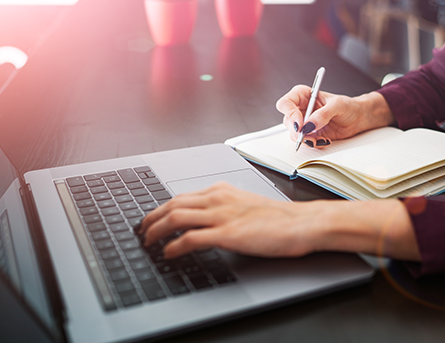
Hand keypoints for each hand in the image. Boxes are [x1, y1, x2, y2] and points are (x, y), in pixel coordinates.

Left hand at [140, 182, 319, 258]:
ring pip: (175, 218)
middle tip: (142, 231)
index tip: (152, 218)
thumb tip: (210, 220)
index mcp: (222, 190)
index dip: (161, 208)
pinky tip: (168, 254)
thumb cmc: (280, 218)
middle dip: (151, 218)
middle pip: (172, 204)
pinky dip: (173, 246)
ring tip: (148, 242)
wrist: (301, 223)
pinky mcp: (227, 234)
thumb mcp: (247, 204)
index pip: (182, 197)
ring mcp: (221, 215)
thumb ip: (226, 208)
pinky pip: (189, 239)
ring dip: (156, 231)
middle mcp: (218, 198)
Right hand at [275, 86, 395, 147]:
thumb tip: (310, 124)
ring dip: (306, 139)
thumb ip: (323, 114)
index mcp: (304, 95)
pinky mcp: (310, 134)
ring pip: (294, 134)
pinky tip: (324, 140)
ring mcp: (304, 123)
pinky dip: (313, 144)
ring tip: (321, 138)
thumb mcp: (338, 105)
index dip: (290, 114)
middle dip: (297, 131)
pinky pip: (305, 142)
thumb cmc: (348, 106)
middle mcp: (301, 109)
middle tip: (308, 135)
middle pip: (288, 121)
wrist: (358, 118)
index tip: (300, 124)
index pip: (286, 103)